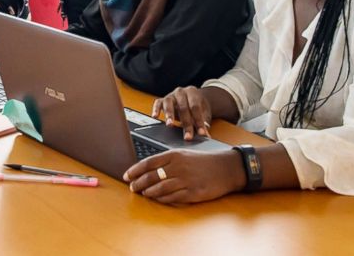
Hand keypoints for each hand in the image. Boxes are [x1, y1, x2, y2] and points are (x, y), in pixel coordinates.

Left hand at [123, 150, 244, 204]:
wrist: (226, 168)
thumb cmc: (203, 161)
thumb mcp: (184, 154)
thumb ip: (167, 160)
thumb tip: (147, 168)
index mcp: (174, 155)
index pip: (148, 163)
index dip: (135, 170)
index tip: (126, 176)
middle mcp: (178, 167)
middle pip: (151, 176)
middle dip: (138, 183)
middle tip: (132, 187)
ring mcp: (185, 181)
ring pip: (159, 188)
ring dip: (148, 192)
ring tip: (143, 193)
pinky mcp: (193, 193)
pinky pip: (172, 198)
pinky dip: (161, 199)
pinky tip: (157, 199)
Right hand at [152, 86, 212, 140]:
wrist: (193, 97)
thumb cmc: (199, 106)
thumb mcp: (204, 113)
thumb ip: (204, 123)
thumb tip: (205, 134)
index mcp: (193, 92)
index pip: (195, 107)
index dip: (199, 121)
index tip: (201, 133)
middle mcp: (181, 92)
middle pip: (183, 108)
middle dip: (186, 123)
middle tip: (188, 136)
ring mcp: (171, 95)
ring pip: (169, 103)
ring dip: (169, 114)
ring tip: (170, 125)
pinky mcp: (162, 100)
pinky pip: (158, 103)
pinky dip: (156, 109)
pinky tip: (155, 116)